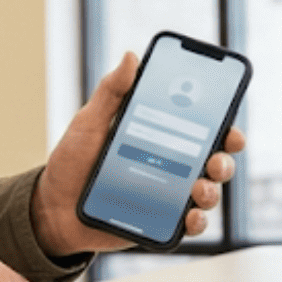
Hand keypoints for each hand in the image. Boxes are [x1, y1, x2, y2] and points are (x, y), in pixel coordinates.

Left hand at [30, 51, 246, 256]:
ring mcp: (168, 196)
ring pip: (206, 193)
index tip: (229, 120)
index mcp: (160, 136)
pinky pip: (188, 224)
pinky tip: (190, 216)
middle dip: (224, 160)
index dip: (223, 122)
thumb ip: (111, 92)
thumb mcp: (89, 122)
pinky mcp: (160, 223)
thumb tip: (131, 57)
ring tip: (199, 190)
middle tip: (215, 160)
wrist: (52, 208)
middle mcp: (171, 165)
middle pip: (213, 160)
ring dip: (212, 191)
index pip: (201, 127)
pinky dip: (196, 221)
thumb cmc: (72, 161)